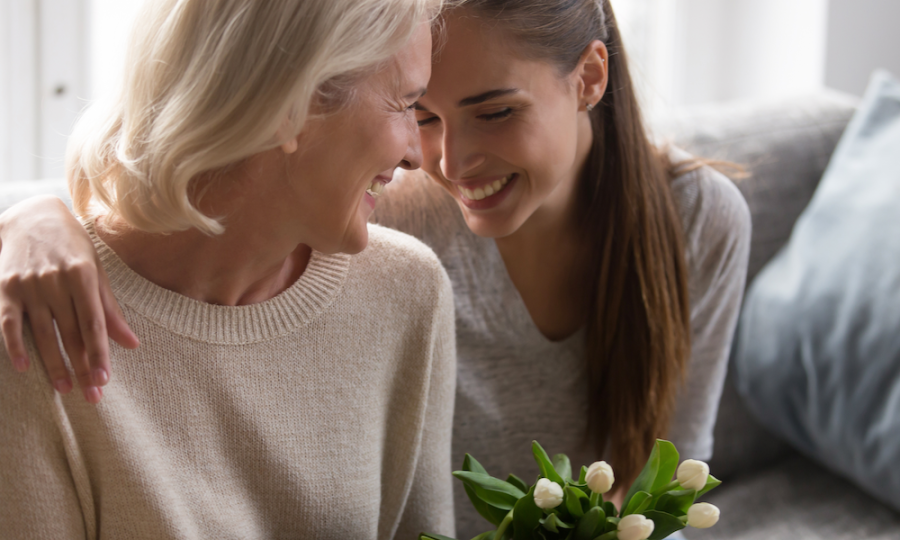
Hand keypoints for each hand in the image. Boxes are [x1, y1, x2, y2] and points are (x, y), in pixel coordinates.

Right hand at [0, 196, 138, 402]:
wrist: (32, 216)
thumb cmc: (73, 248)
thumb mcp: (96, 272)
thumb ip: (110, 309)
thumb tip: (132, 344)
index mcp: (83, 275)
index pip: (93, 323)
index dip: (99, 353)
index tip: (104, 379)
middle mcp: (55, 281)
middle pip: (70, 333)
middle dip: (81, 366)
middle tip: (90, 396)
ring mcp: (29, 285)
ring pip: (42, 333)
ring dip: (53, 363)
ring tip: (64, 389)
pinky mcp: (6, 288)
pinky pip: (9, 322)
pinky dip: (15, 345)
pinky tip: (24, 368)